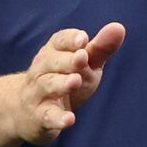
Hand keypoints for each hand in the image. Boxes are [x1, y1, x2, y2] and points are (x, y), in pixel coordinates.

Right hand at [5, 23, 125, 144]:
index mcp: (52, 53)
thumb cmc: (62, 82)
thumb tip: (118, 27)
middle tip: (82, 58)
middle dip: (66, 60)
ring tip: (75, 81)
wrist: (27, 113)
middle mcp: (41, 71)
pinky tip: (69, 119)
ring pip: (46, 86)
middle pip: (50, 62)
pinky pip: (46, 116)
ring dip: (60, 83)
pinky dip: (57, 118)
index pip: (58, 41)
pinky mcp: (39, 117)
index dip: (69, 39)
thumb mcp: (84, 65)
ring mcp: (37, 94)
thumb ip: (100, 48)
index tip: (83, 39)